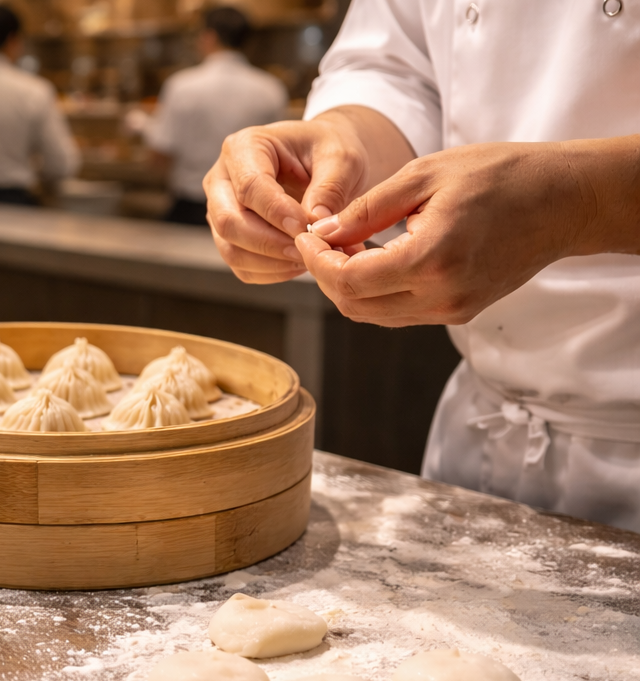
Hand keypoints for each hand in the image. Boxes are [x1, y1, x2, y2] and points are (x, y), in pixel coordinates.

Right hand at [203, 107, 414, 283]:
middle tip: (308, 250)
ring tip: (308, 258)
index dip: (276, 212)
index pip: (249, 187)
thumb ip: (330, 188)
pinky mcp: (229, 237)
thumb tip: (314, 224)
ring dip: (271, 262)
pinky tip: (299, 263)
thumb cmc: (329, 152)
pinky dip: (271, 272)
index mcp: (243, 147)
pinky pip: (241, 266)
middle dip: (270, 243)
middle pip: (229, 222)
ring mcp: (220, 211)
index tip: (307, 228)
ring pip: (231, 249)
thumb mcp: (341, 158)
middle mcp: (221, 179)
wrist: (325, 162)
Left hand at [294, 141, 607, 325]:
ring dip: (348, 286)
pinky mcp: (461, 311)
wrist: (565, 200)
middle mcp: (441, 296)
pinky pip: (400, 312)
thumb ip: (367, 209)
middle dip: (325, 276)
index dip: (314, 262)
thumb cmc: (501, 176)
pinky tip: (373, 258)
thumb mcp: (424, 176)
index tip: (305, 235)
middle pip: (354, 306)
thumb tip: (321, 232)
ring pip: (374, 315)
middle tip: (318, 242)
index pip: (348, 281)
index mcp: (431, 260)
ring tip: (343, 246)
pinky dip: (376, 290)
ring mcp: (453, 310)